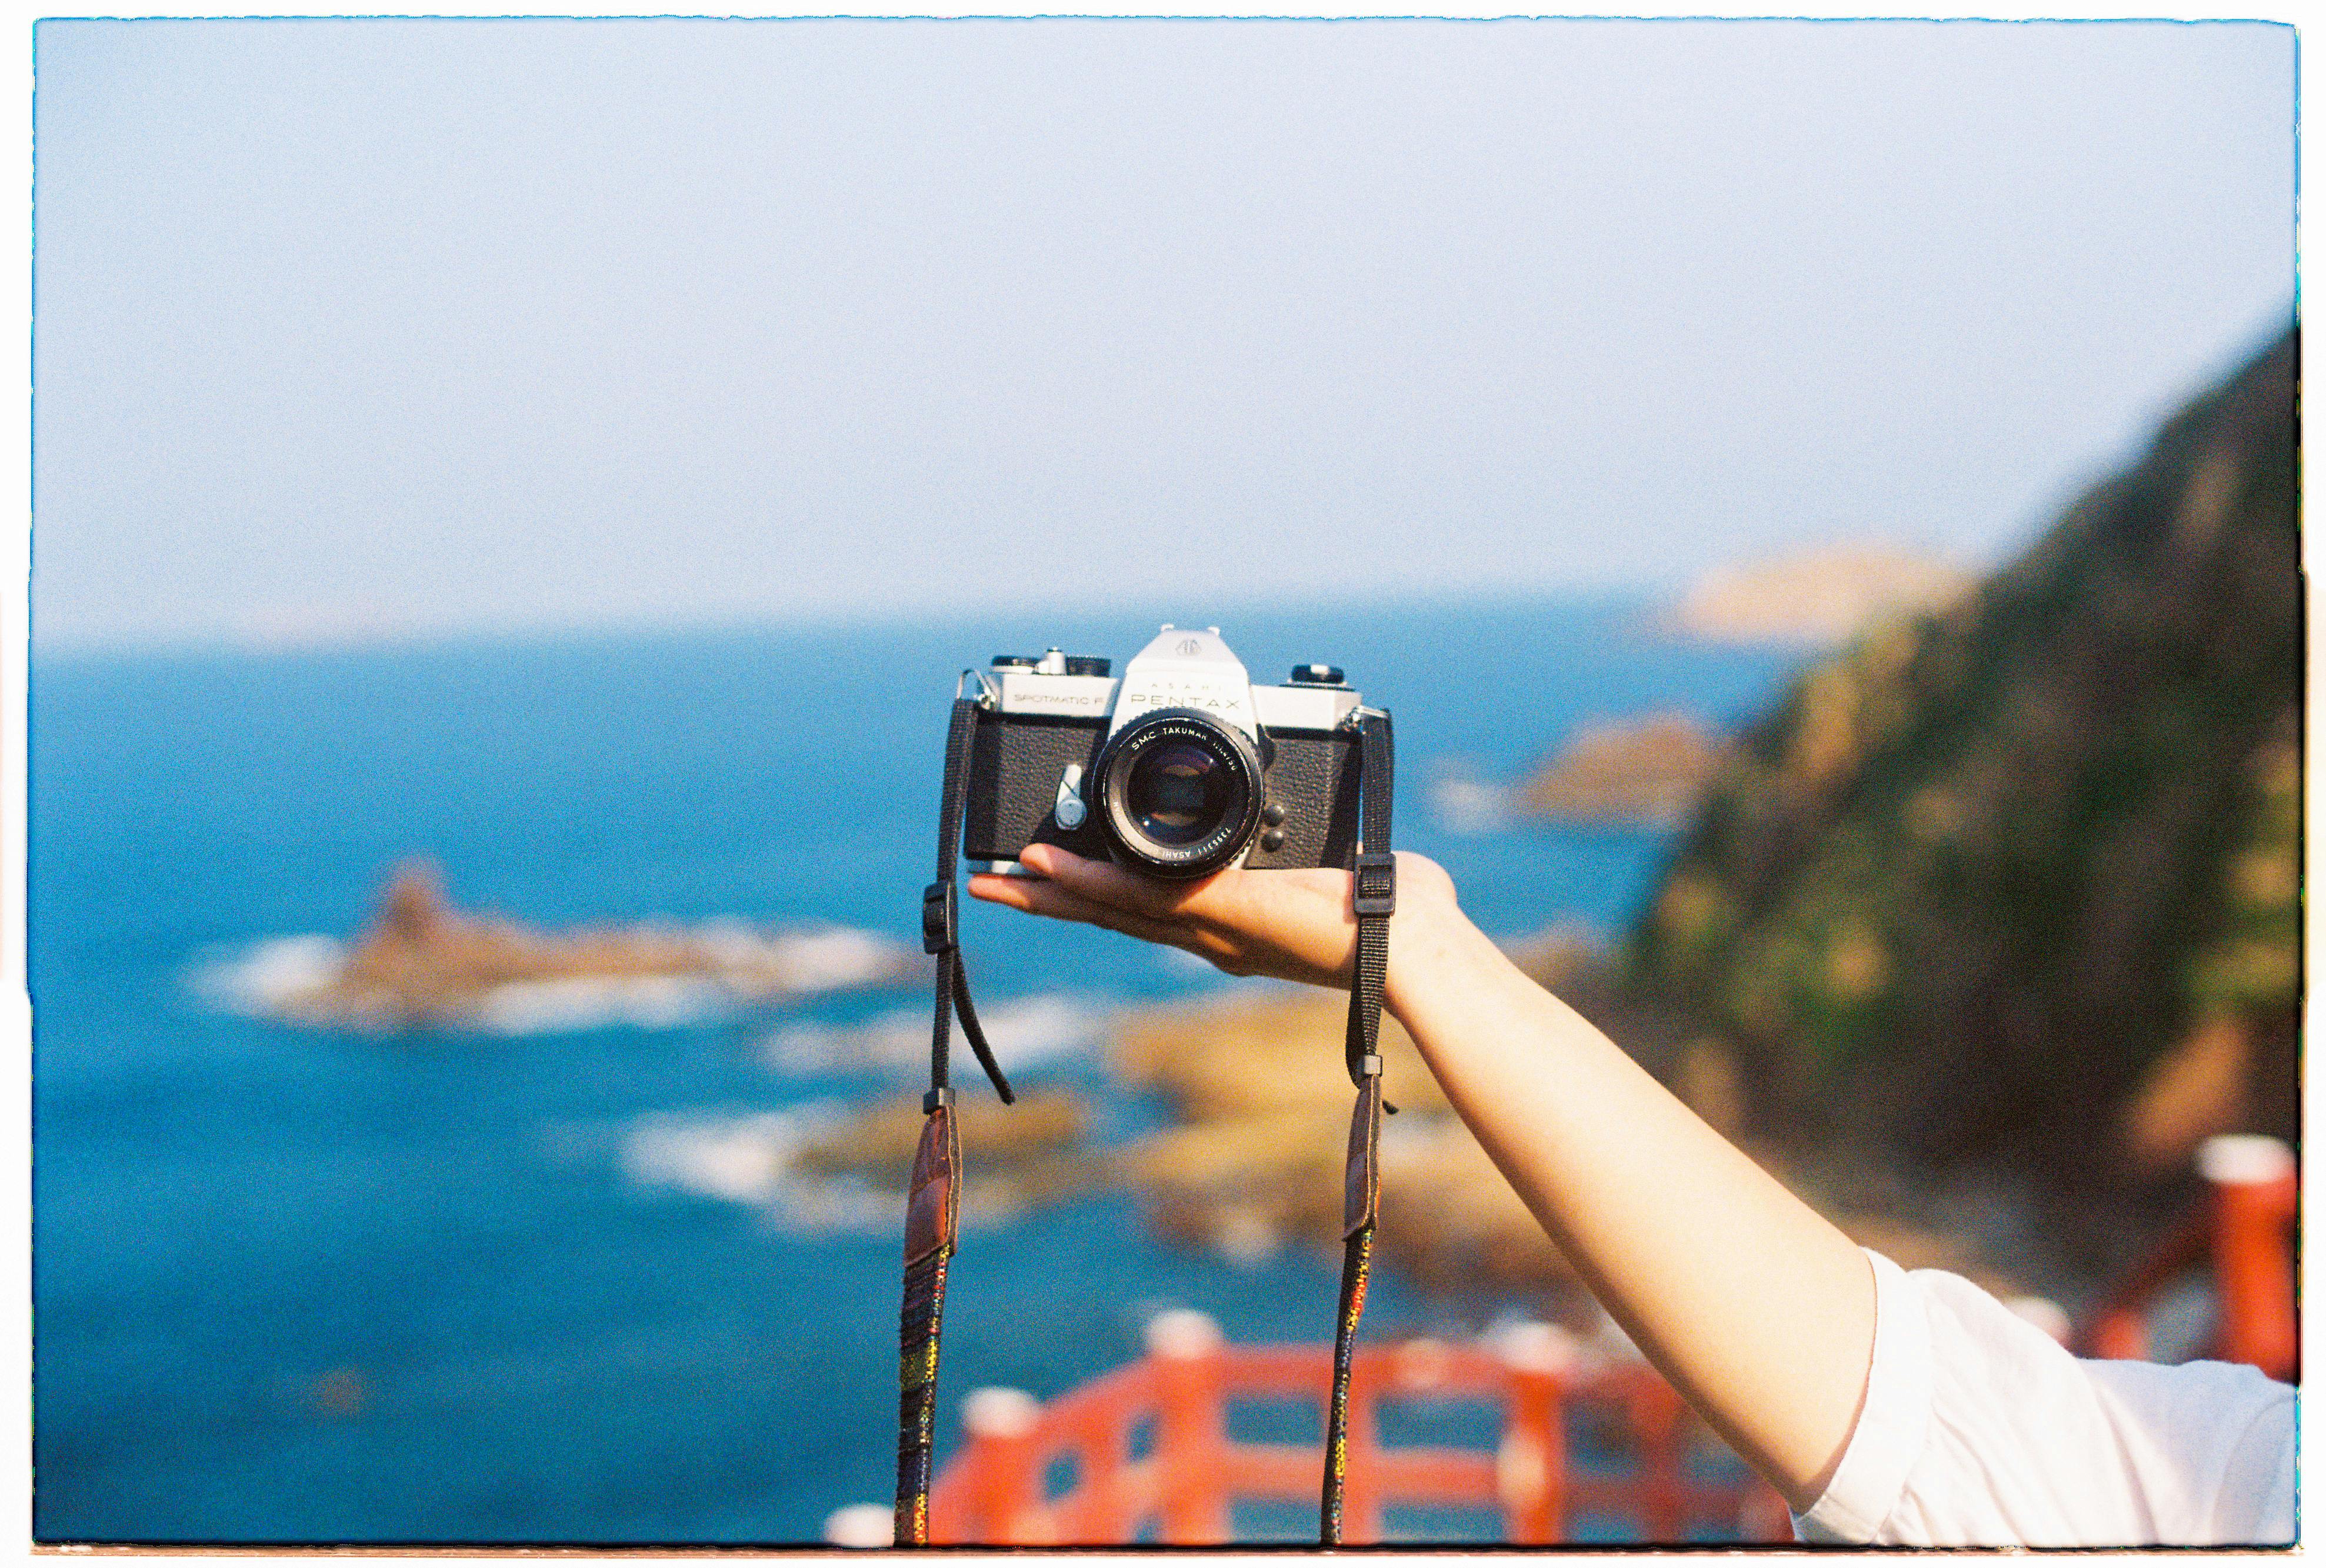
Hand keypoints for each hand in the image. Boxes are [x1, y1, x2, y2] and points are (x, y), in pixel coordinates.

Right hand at [966, 843, 1457, 992]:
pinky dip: (1093, 885)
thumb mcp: (1345, 873)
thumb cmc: (1401, 914)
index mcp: (1232, 923)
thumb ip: (1328, 856)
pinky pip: (1146, 895)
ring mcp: (1214, 926)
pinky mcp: (1226, 911)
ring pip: (1115, 907)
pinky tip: (1054, 874)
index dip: (1092, 893)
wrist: (1421, 945)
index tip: (1049, 876)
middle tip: (989, 888)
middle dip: (1047, 903)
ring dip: (1055, 895)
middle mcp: (1213, 933)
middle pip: (1111, 914)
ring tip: (1000, 882)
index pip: (1146, 906)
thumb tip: (1346, 842)